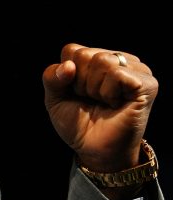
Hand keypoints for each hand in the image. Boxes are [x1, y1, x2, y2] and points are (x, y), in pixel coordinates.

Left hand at [42, 43, 157, 175]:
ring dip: (95, 89)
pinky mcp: (147, 83)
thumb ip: (52, 78)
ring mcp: (135, 69)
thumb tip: (68, 65)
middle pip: (85, 54)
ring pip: (102, 60)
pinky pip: (117, 74)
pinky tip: (116, 104)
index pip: (72, 50)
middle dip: (80, 83)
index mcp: (97, 57)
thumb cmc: (78, 123)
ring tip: (104, 102)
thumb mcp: (55, 99)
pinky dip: (109, 93)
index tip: (77, 94)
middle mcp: (118, 59)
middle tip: (92, 100)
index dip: (66, 76)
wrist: (95, 149)